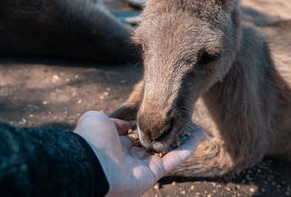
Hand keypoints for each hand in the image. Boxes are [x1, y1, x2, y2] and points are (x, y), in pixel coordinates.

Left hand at [74, 111, 206, 196]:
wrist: (89, 161)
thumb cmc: (90, 139)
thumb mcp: (97, 119)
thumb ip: (114, 121)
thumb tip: (126, 127)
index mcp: (119, 144)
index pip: (141, 135)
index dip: (154, 126)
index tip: (166, 117)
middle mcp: (132, 157)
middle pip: (158, 144)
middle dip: (173, 134)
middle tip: (188, 124)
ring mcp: (144, 167)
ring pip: (169, 152)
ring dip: (186, 142)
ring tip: (201, 131)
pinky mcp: (153, 174)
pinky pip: (173, 160)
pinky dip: (187, 149)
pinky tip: (199, 138)